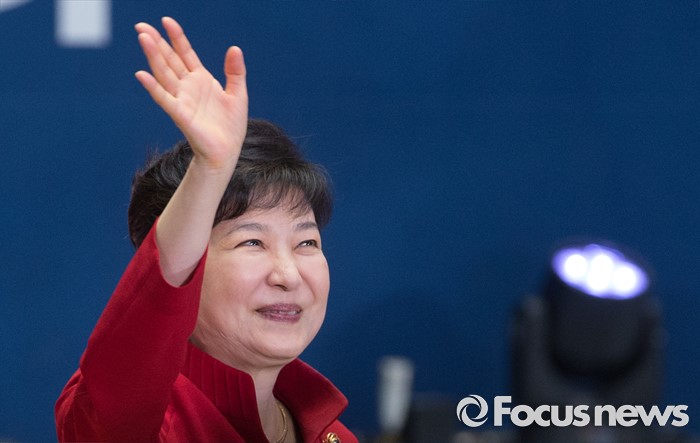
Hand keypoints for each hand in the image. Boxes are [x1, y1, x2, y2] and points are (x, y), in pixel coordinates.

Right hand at [135, 17, 247, 170]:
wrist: (227, 152)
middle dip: (156, 42)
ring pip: (164, 74)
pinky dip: (153, 87)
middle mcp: (188, 87)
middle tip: (141, 26)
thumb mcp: (238, 93)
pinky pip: (164, 99)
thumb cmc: (230, 126)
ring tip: (143, 38)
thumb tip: (234, 48)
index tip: (166, 20)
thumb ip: (235, 71)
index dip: (176, 37)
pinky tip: (142, 74)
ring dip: (153, 57)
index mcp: (201, 80)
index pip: (185, 53)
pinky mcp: (181, 115)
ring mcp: (182, 100)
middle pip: (169, 60)